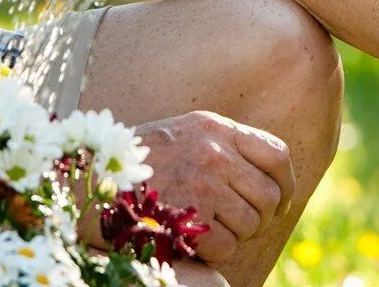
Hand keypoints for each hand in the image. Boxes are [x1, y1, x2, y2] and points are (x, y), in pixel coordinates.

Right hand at [131, 111, 293, 264]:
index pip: (276, 154)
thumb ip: (223, 145)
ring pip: (252, 224)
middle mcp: (214, 152)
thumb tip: (268, 175)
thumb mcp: (185, 134)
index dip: (286, 183)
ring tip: (211, 229)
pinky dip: (216, 251)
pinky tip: (195, 241)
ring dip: (237, 235)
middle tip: (241, 223)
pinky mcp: (188, 217)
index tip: (281, 201)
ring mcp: (203, 184)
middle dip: (262, 217)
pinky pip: (226, 246)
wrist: (92, 180)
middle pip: (269, 195)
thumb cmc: (140, 162)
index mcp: (216, 127)